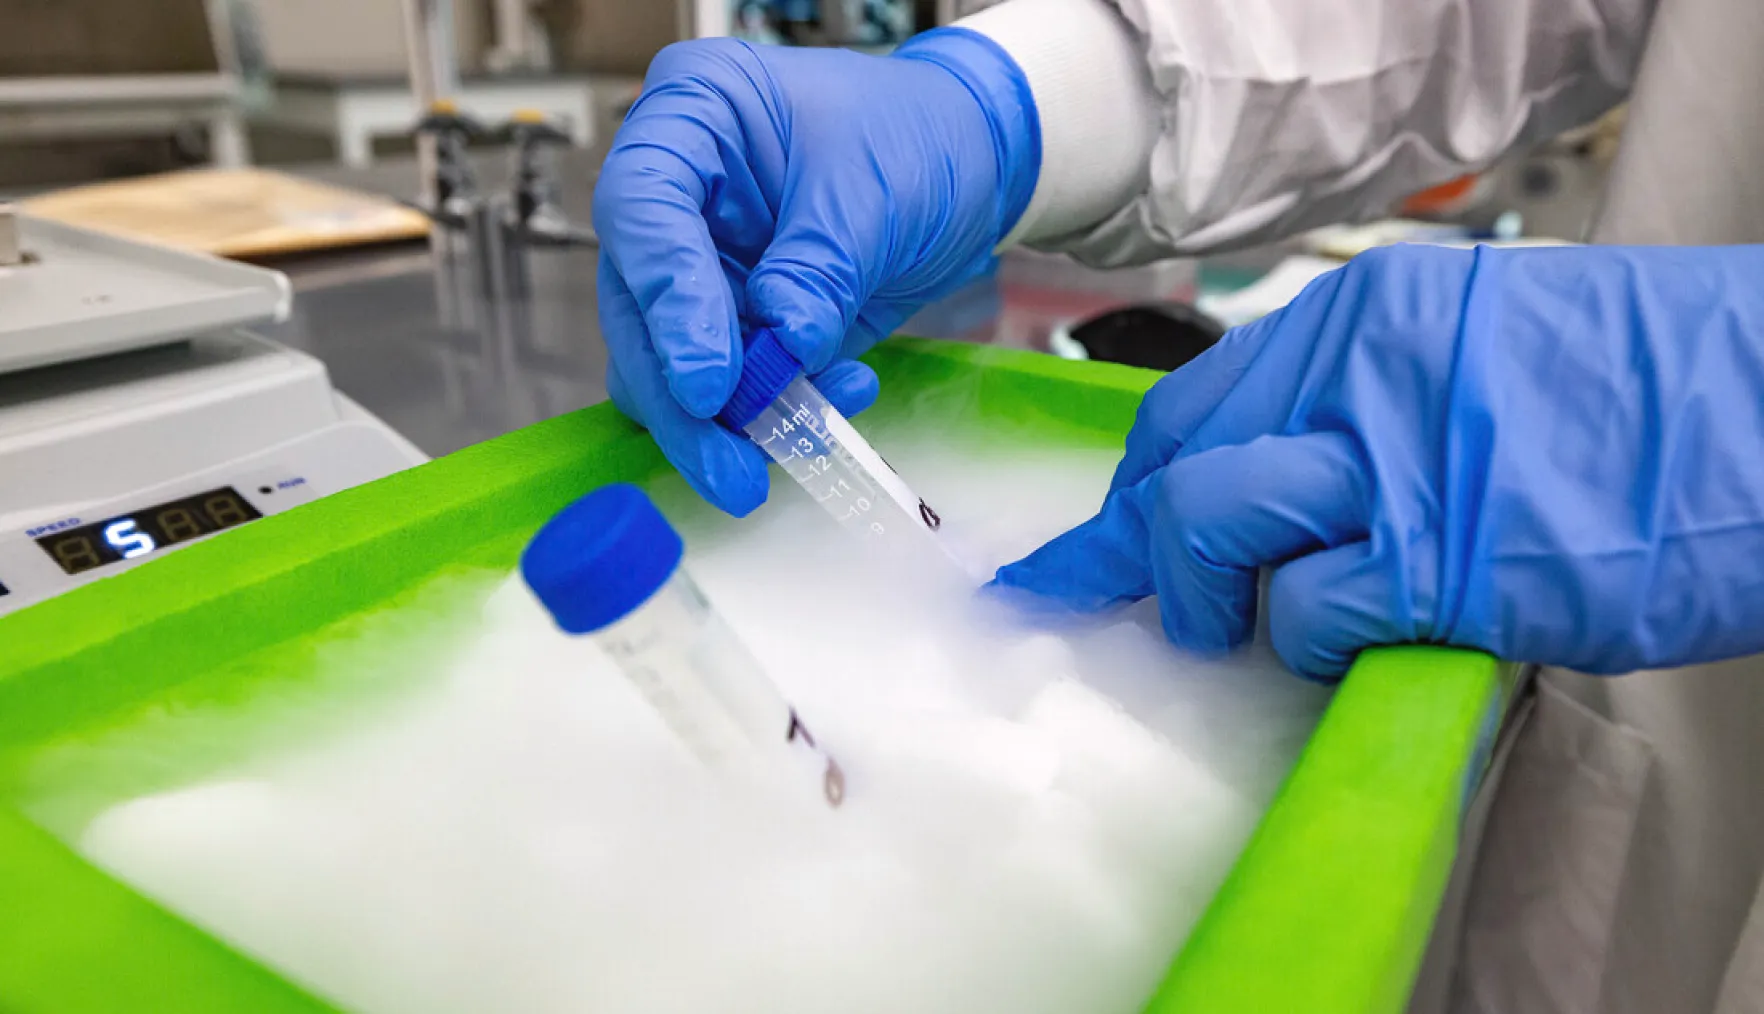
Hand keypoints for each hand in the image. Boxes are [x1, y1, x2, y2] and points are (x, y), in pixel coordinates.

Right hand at [594, 32, 1038, 514]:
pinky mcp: (734, 320)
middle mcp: (677, 194)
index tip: (708, 385)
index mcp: (693, 117)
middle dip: (681, 398)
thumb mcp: (875, 193)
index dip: (666, 301)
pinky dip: (773, 412)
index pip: (640, 210)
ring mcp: (700, 262)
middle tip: (728, 468)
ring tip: (800, 437)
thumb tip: (781, 349)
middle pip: (636, 304)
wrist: (972, 163)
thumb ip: (820, 271)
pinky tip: (838, 396)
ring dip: (724, 421)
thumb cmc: (919, 135)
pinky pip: (727, 385)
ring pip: (665, 362)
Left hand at [993, 244, 1763, 680]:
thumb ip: (1374, 405)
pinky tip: (1353, 642)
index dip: (1137, 483)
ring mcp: (1393, 462)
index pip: (1198, 403)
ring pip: (1207, 525)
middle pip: (1178, 461)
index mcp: (1370, 318)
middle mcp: (1360, 372)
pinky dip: (1306, 644)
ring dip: (1205, 596)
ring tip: (1241, 625)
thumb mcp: (1488, 354)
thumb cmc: (1663, 401)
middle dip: (1126, 547)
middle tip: (1108, 597)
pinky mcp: (1436, 561)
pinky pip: (1304, 612)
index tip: (1095, 534)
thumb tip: (1285, 481)